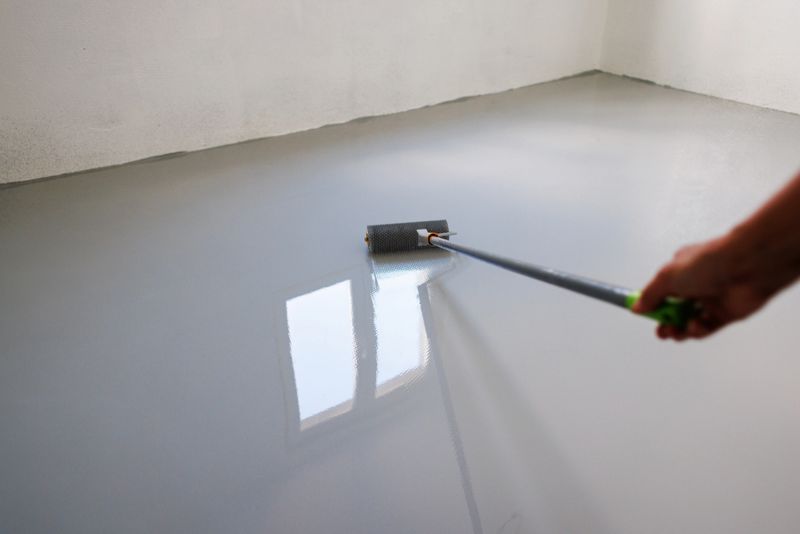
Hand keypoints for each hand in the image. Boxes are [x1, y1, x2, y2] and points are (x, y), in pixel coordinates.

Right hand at [633, 235, 772, 339]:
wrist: (746, 267)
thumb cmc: (710, 262)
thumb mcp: (667, 277)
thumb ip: (650, 295)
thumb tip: (637, 307)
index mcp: (679, 270)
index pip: (659, 290)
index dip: (650, 303)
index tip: (640, 312)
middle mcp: (695, 284)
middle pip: (673, 309)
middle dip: (665, 321)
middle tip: (661, 329)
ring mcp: (711, 299)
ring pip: (689, 321)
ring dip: (680, 328)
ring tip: (675, 331)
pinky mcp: (725, 313)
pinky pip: (707, 327)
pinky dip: (698, 330)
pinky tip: (696, 325)